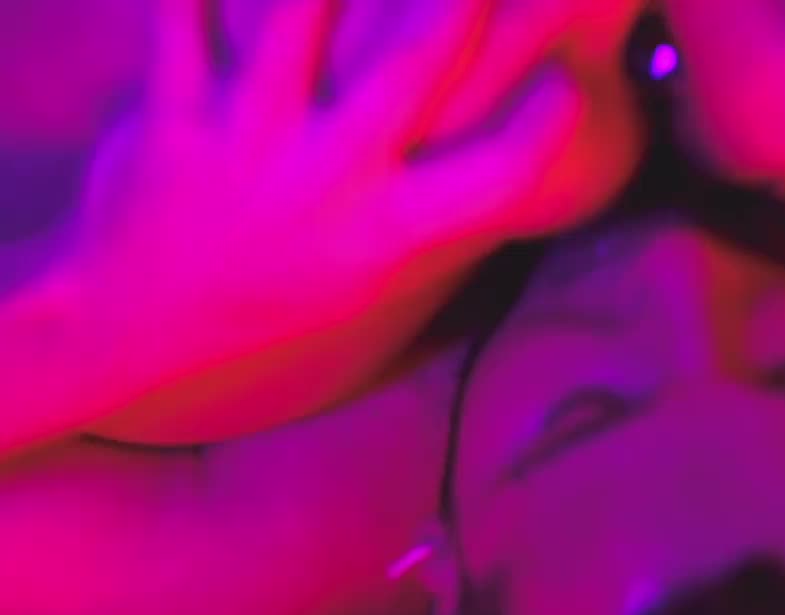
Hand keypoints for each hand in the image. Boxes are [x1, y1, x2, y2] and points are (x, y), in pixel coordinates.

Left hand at [73, 0, 640, 443]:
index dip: (550, 122)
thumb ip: (441, 229)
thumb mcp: (379, 297)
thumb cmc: (280, 320)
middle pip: (413, 62)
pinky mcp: (172, 114)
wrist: (137, 342)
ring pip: (299, 12)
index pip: (498, 177)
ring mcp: (249, 140)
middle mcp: (330, 181)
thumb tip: (511, 176)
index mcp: (392, 237)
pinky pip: (183, 17)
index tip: (576, 77)